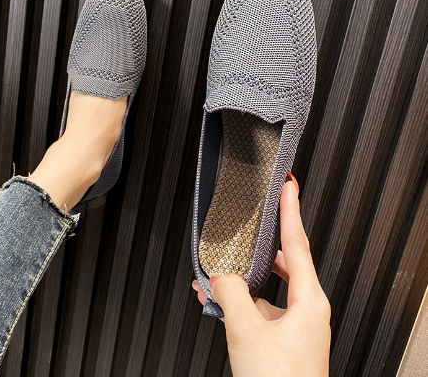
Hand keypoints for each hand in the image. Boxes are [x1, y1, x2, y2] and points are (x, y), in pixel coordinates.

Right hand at [192, 178, 330, 376]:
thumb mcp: (248, 330)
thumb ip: (230, 294)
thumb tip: (219, 275)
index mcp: (308, 299)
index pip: (297, 242)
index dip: (291, 210)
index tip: (289, 187)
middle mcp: (306, 307)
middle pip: (282, 261)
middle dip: (262, 242)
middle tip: (253, 222)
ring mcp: (295, 323)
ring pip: (266, 287)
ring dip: (242, 277)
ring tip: (217, 269)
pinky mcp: (282, 337)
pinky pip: (260, 307)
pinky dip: (240, 300)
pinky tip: (217, 299)